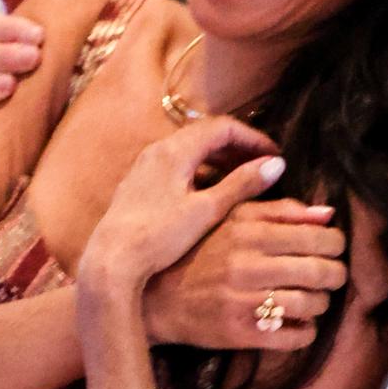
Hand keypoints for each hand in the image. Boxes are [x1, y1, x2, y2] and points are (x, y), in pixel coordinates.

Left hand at [78, 116, 288, 302]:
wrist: (111, 261)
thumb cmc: (159, 236)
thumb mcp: (206, 210)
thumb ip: (242, 185)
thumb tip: (276, 164)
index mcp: (175, 150)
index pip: (222, 127)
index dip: (253, 138)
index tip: (274, 156)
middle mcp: (157, 150)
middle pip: (205, 135)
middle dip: (238, 147)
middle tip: (262, 166)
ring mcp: (145, 167)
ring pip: (189, 151)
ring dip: (219, 160)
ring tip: (242, 180)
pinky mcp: (138, 185)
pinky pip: (176, 166)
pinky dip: (200, 172)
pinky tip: (210, 194)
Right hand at [144, 200, 348, 352]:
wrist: (155, 296)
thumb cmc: (199, 251)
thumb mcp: (231, 217)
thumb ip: (281, 210)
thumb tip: (329, 215)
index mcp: (249, 232)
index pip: (317, 238)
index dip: (335, 244)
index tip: (332, 248)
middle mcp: (248, 265)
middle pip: (321, 272)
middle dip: (335, 274)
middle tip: (331, 276)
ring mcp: (244, 301)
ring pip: (311, 304)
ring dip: (321, 303)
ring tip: (314, 299)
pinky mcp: (239, 332)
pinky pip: (293, 337)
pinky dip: (306, 332)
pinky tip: (300, 324)